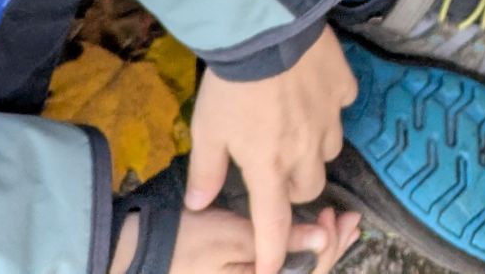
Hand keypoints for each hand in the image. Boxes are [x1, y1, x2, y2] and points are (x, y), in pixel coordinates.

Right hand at [112, 206, 361, 273]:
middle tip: (350, 218)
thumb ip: (278, 242)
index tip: (334, 216)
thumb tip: (323, 240)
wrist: (134, 252)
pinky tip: (314, 236)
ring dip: (321, 250)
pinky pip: (281, 270)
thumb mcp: (232, 237)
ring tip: (342, 225)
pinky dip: (301, 252)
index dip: (328, 249)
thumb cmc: (183, 242)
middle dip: (331, 249)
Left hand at [187, 30, 355, 273]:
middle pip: (310, 187)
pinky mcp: (344, 86)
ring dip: (314, 148)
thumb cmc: (232, 84)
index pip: (274, 222)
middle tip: (276, 165)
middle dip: (295, 186)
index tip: (274, 266)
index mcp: (269, 165)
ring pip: (330, 150)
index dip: (274, 250)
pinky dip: (329, 106)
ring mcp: (330, 117)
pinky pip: (342, 106)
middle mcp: (305, 148)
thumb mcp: (207, 129)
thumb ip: (206, 170)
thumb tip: (199, 203)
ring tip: (295, 127)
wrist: (270, 29)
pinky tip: (311, 91)